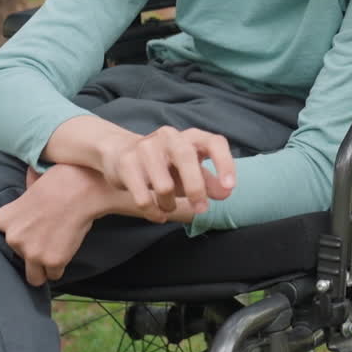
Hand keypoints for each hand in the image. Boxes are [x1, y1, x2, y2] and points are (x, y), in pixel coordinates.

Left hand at [0, 165, 103, 286]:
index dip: (24, 234)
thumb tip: (28, 181)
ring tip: (57, 251)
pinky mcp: (52, 261)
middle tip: (51, 237)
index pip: (6, 238)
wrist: (83, 189)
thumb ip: (25, 195)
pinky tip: (68, 249)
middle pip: (19, 257)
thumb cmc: (62, 180)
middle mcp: (13, 239)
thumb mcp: (33, 184)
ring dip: (44, 267)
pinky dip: (62, 265)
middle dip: (35, 250)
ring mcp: (32, 252)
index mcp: (3, 220)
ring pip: (34, 276)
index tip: (36, 229)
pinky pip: (55, 274)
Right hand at [97, 126, 235, 222]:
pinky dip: (154, 212)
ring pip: (164, 185)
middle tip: (202, 210)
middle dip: (196, 188)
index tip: (229, 187)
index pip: (214, 142)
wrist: (122, 153)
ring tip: (169, 206)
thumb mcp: (191, 171)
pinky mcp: (127, 162)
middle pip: (186, 158)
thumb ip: (209, 181)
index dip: (225, 163)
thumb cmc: (166, 164)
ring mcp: (146, 147)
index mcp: (191, 136)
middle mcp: (169, 136)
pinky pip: (143, 198)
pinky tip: (158, 215)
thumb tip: (225, 193)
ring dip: (170, 204)